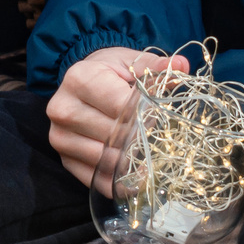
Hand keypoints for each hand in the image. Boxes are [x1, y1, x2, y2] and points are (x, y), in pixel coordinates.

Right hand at [48, 47, 186, 192]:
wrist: (80, 83)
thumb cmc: (109, 72)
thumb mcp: (130, 62)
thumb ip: (156, 67)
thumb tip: (183, 65)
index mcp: (79, 79)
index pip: (121, 107)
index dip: (146, 115)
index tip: (161, 116)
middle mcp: (63, 108)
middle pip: (114, 136)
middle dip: (141, 139)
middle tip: (159, 137)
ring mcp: (60, 137)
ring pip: (106, 161)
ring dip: (131, 162)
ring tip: (149, 154)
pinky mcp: (65, 159)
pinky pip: (97, 180)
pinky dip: (119, 182)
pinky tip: (136, 174)